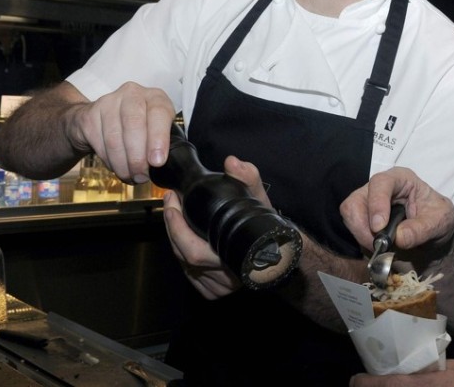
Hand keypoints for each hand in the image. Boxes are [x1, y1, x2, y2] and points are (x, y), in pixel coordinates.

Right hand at [66, 81, 176, 183]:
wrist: (101, 118)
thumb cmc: (138, 126)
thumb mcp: (157, 128)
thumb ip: (165, 141)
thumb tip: (170, 166)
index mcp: (155, 97)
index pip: (159, 113)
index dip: (158, 139)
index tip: (157, 161)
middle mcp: (132, 94)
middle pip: (134, 125)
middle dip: (138, 158)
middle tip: (141, 176)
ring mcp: (108, 102)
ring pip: (115, 138)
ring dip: (123, 164)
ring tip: (130, 176)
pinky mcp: (89, 115)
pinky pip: (99, 143)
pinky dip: (109, 161)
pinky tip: (116, 166)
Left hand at [162, 155, 268, 298]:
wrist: (280, 250)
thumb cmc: (268, 224)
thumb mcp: (260, 198)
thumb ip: (248, 177)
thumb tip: (231, 163)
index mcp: (235, 259)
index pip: (193, 252)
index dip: (177, 229)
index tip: (173, 201)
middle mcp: (226, 279)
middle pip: (183, 255)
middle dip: (172, 226)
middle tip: (172, 200)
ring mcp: (218, 287)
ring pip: (183, 263)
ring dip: (175, 237)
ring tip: (175, 212)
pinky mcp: (212, 291)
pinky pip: (187, 273)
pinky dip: (182, 252)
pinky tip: (184, 235)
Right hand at [341, 168, 453, 256]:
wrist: (435, 235)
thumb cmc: (438, 219)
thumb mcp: (440, 222)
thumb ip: (421, 229)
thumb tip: (399, 238)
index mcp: (401, 179)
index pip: (381, 183)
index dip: (377, 203)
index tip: (379, 227)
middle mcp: (380, 187)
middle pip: (357, 199)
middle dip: (363, 225)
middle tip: (379, 245)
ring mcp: (368, 202)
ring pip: (350, 213)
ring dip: (361, 234)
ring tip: (381, 248)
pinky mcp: (363, 218)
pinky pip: (352, 227)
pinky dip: (361, 240)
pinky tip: (378, 248)